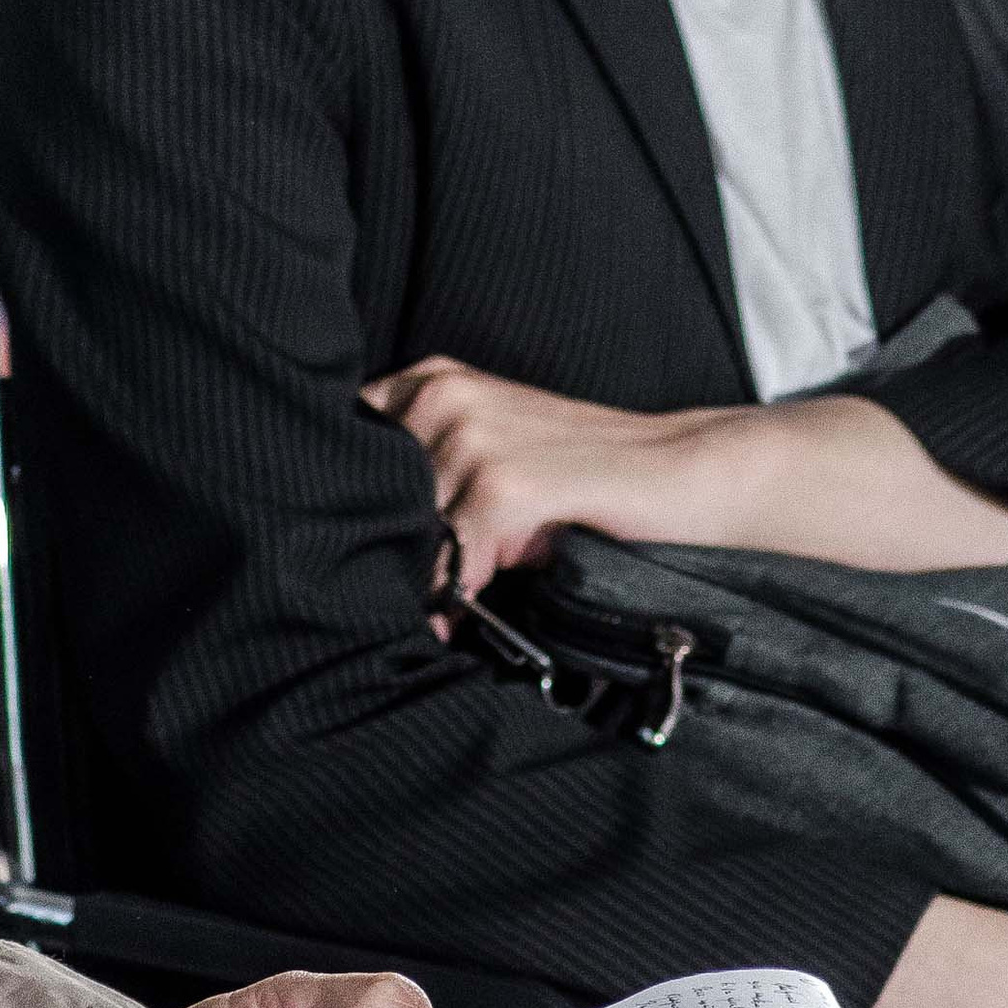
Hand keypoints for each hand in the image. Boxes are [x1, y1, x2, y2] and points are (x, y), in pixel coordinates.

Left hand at [364, 361, 1007, 598]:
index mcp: (423, 388)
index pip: (332, 458)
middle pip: (355, 503)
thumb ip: (419, 494)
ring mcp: (467, 433)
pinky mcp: (504, 480)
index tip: (318, 571)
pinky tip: (470, 618)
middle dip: (364, 562)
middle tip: (364, 612)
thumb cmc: (585, 487)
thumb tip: (329, 557)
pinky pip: (444, 558)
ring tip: (438, 618)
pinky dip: (450, 600)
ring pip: (397, 537)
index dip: (323, 517)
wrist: (690, 477)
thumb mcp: (485, 476)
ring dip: (409, 586)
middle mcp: (435, 397)